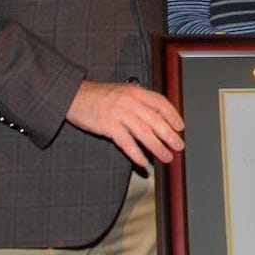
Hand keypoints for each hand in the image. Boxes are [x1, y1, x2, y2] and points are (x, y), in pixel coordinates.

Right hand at [66, 80, 184, 166]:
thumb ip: (140, 101)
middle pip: (156, 120)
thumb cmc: (100, 95)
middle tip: (179, 146)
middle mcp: (130, 102)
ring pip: (144, 133)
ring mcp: (119, 114)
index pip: (161, 103)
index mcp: (136, 91)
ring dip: (157, 147)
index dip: (173, 115)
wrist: (74, 96)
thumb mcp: (123, 92)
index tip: (180, 126)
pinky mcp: (108, 126)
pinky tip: (144, 162)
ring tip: (166, 157)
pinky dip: (137, 154)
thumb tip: (158, 116)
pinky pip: (127, 143)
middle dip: (170, 135)